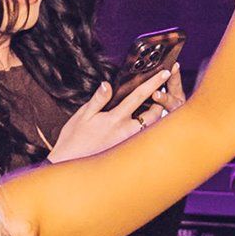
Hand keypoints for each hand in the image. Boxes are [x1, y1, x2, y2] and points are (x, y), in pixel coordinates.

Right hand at [48, 65, 184, 163]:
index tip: (165, 72)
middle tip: (162, 92)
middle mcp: (126, 131)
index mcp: (115, 119)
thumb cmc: (74, 140)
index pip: (138, 96)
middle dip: (160, 102)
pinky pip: (143, 137)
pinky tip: (143, 123)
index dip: (153, 83)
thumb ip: (98, 99)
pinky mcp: (127, 151)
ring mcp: (128, 143)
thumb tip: (108, 84)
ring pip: (150, 127)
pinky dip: (147, 128)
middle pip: (153, 113)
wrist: (69, 163)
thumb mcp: (82, 116)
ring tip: (154, 106)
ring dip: (155, 115)